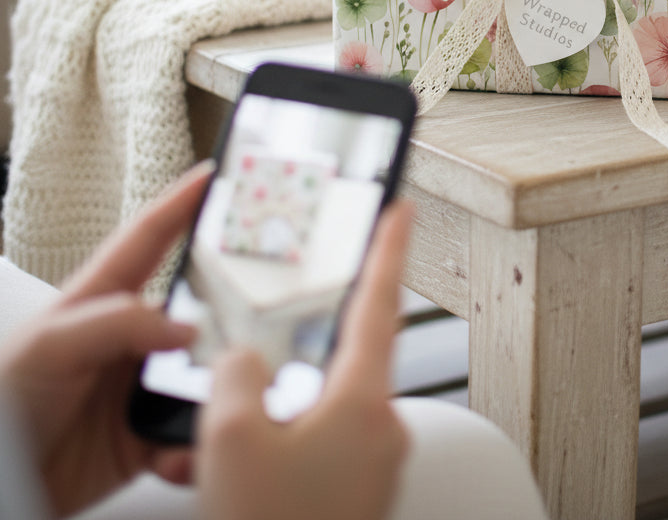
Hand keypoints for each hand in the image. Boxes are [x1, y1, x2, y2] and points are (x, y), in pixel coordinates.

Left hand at [0, 162, 210, 516]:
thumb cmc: (4, 399)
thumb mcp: (48, 345)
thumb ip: (116, 323)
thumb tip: (186, 326)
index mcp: (103, 298)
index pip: (151, 235)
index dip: (184, 200)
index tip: (217, 174)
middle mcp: (131, 336)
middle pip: (199, 304)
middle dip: (236, 302)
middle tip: (271, 295)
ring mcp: (143, 384)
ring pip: (207, 371)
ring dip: (222, 384)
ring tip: (236, 392)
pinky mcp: (148, 434)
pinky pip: (192, 433)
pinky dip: (197, 445)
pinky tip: (187, 453)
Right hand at [197, 197, 414, 519]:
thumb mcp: (231, 438)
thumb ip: (240, 375)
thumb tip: (249, 359)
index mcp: (365, 400)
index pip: (380, 301)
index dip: (389, 247)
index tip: (402, 208)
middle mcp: (383, 428)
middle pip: (346, 355)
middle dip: (309, 342)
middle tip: (278, 338)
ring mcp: (374, 463)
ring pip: (328, 405)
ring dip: (287, 404)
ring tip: (237, 430)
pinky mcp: (358, 491)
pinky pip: (324, 443)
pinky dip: (290, 439)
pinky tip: (253, 465)